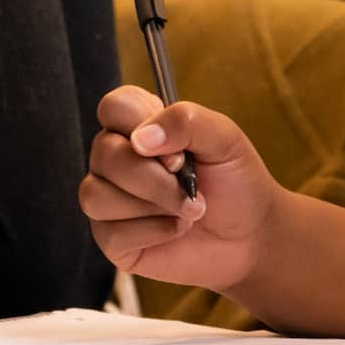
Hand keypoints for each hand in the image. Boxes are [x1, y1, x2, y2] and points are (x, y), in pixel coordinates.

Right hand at [79, 87, 281, 289]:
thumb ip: (187, 122)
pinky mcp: (110, 237)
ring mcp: (109, 198)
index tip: (177, 147)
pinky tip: (176, 229)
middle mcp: (118, 159)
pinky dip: (154, 231)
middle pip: (104, 154)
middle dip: (155, 176)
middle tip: (192, 184)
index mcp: (143, 127)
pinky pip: (109, 232)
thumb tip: (141, 137)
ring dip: (156, 204)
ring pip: (96, 195)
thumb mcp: (225, 140)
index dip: (140, 124)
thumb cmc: (235, 181)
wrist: (248, 234)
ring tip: (190, 209)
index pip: (114, 107)